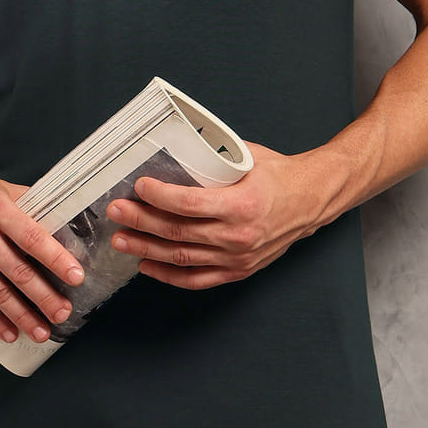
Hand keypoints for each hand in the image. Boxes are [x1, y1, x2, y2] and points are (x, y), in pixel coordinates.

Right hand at [0, 166, 85, 343]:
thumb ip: (30, 206)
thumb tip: (66, 222)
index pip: (32, 237)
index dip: (56, 259)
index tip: (75, 276)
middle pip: (16, 270)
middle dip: (43, 296)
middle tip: (62, 312)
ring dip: (21, 315)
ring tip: (41, 331)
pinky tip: (10, 332)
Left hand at [105, 140, 339, 288]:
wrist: (311, 201)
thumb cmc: (278, 176)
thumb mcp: (247, 157)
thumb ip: (212, 158)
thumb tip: (174, 147)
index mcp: (242, 205)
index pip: (190, 204)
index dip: (160, 197)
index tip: (139, 186)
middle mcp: (238, 236)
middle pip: (179, 232)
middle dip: (141, 221)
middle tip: (116, 212)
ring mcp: (237, 257)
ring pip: (182, 257)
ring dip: (146, 248)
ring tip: (121, 239)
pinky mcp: (237, 270)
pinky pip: (197, 279)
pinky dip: (168, 275)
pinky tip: (146, 264)